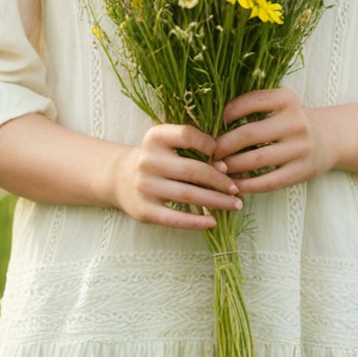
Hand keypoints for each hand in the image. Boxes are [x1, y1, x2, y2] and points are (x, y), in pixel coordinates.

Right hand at [111, 123, 243, 229]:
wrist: (120, 178)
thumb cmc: (156, 159)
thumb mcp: (167, 144)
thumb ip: (193, 149)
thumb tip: (224, 167)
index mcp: (155, 137)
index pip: (187, 135)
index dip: (208, 143)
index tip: (222, 156)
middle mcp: (147, 160)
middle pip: (192, 170)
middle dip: (220, 181)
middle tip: (237, 189)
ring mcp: (144, 186)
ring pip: (189, 194)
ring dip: (216, 201)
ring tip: (234, 205)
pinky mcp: (144, 210)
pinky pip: (175, 218)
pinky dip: (197, 221)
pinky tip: (213, 221)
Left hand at [214, 88, 334, 194]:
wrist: (329, 138)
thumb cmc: (292, 120)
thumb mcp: (279, 104)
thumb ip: (252, 105)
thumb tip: (212, 121)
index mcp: (285, 99)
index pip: (247, 103)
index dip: (226, 114)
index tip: (216, 124)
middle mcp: (295, 122)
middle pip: (248, 135)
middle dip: (223, 146)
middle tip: (210, 152)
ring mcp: (300, 147)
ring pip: (256, 160)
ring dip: (231, 166)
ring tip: (218, 168)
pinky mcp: (302, 170)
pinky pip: (268, 181)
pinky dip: (248, 184)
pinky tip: (235, 184)